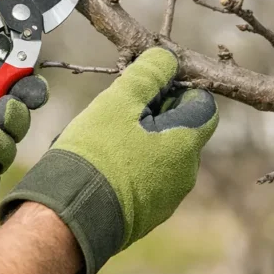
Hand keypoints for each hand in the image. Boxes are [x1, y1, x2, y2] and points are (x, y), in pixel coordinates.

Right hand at [0, 47, 217, 273]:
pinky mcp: (146, 215)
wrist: (70, 216)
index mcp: (185, 144)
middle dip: (155, 116)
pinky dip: (131, 168)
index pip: (203, 105)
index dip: (177, 89)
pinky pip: (147, 181)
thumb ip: (147, 74)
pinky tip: (102, 166)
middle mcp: (186, 174)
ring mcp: (167, 199)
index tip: (146, 89)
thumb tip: (166, 57)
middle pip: (181, 130)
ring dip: (141, 142)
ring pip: (162, 156)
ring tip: (104, 140)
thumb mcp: (118, 102)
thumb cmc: (95, 154)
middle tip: (118, 112)